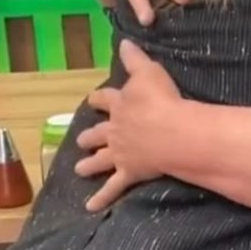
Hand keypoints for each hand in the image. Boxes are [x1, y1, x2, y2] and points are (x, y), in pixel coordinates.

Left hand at [76, 39, 185, 211]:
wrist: (171, 131)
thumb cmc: (162, 99)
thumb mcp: (149, 71)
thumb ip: (134, 58)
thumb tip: (123, 41)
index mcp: (120, 105)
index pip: (105, 100)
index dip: (98, 100)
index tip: (92, 100)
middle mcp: (115, 129)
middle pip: (98, 133)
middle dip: (90, 136)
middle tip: (82, 140)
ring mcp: (120, 153)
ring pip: (101, 159)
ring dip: (89, 164)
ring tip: (79, 169)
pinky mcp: (129, 172)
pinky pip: (113, 187)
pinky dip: (102, 198)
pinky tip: (90, 207)